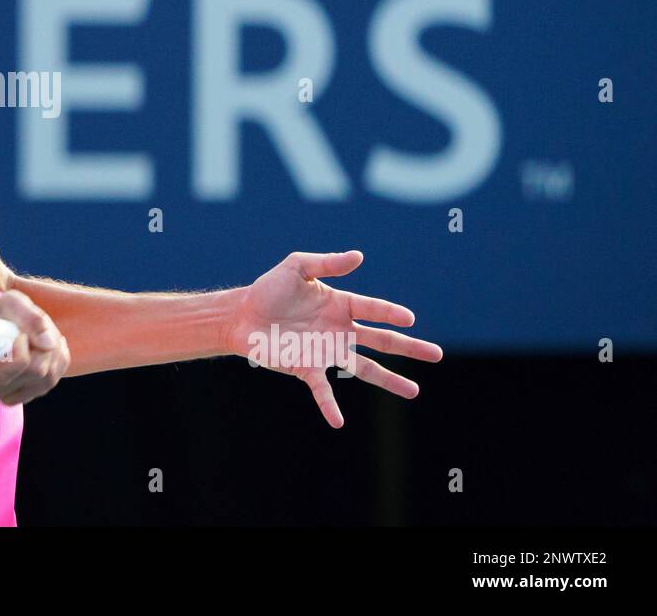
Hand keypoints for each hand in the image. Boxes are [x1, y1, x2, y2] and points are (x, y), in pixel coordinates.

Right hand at [0, 289, 68, 405]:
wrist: (0, 323)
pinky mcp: (24, 395)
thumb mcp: (12, 303)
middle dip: (45, 347)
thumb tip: (48, 343)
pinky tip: (50, 346)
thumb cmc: (2, 313)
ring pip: (48, 379)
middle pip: (36, 372)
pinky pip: (51, 382)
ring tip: (44, 335)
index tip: (21, 335)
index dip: (22, 351)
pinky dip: (58, 362)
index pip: (7, 371)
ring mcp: (8, 392)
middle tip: (38, 330)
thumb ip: (30, 318)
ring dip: (54, 353)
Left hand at [226, 251, 442, 428]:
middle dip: (409, 347)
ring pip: (364, 368)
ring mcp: (326, 352)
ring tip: (414, 392)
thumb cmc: (269, 289)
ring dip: (389, 380)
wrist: (241, 315)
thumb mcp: (297, 267)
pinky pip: (323, 389)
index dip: (389, 313)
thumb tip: (360, 256)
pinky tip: (338, 421)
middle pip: (381, 340)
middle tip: (436, 354)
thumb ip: (327, 263)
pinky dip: (330, 405)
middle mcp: (339, 330)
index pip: (372, 309)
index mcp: (340, 305)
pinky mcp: (306, 368)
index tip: (409, 319)